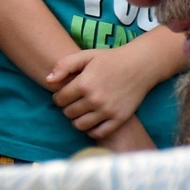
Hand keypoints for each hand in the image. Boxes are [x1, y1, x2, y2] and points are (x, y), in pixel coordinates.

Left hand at [44, 47, 163, 144]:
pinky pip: (99, 132)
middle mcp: (95, 99)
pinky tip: (92, 120)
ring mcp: (108, 110)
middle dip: (67, 108)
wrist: (140, 65)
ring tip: (81, 111)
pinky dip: (91, 129)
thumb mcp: (85, 56)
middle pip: (68, 113)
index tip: (64, 94)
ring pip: (80, 125)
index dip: (58, 97)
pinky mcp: (120, 118)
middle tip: (73, 102)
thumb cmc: (110, 59)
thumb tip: (48, 81)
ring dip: (77, 120)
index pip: (59, 100)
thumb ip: (63, 66)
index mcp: (84, 84)